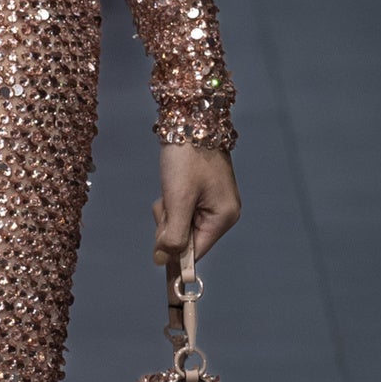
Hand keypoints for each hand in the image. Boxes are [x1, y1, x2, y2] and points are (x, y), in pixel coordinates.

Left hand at [152, 143, 241, 263]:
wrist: (190, 120)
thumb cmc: (188, 157)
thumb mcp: (178, 199)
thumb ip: (172, 234)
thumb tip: (162, 261)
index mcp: (224, 217)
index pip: (196, 251)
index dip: (175, 254)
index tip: (156, 258)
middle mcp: (223, 213)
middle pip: (187, 238)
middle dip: (170, 224)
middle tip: (167, 200)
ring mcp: (213, 202)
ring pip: (181, 223)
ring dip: (169, 211)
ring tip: (171, 187)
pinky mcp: (203, 193)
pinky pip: (181, 209)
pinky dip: (172, 201)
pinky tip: (172, 184)